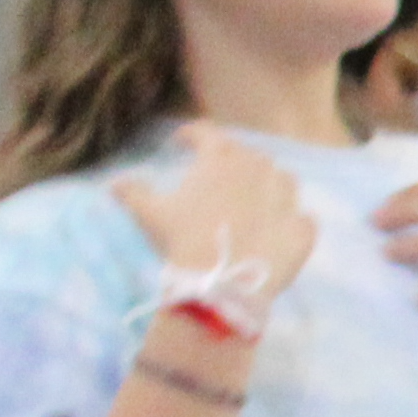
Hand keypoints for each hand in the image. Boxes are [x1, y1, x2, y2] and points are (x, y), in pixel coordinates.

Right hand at [112, 125, 320, 319]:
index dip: (191, 134)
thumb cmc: (182, 240)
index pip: (206, 133)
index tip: (181, 141)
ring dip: (269, 186)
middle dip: (233, 164)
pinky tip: (282, 231)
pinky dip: (293, 223)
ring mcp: (287, 199)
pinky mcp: (303, 231)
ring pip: (282, 182)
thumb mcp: (149, 213)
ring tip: (254, 201)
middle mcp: (260, 168)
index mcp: (221, 157)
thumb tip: (115, 184)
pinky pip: (302, 221)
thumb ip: (132, 193)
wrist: (221, 283)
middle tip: (218, 179)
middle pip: (247, 157)